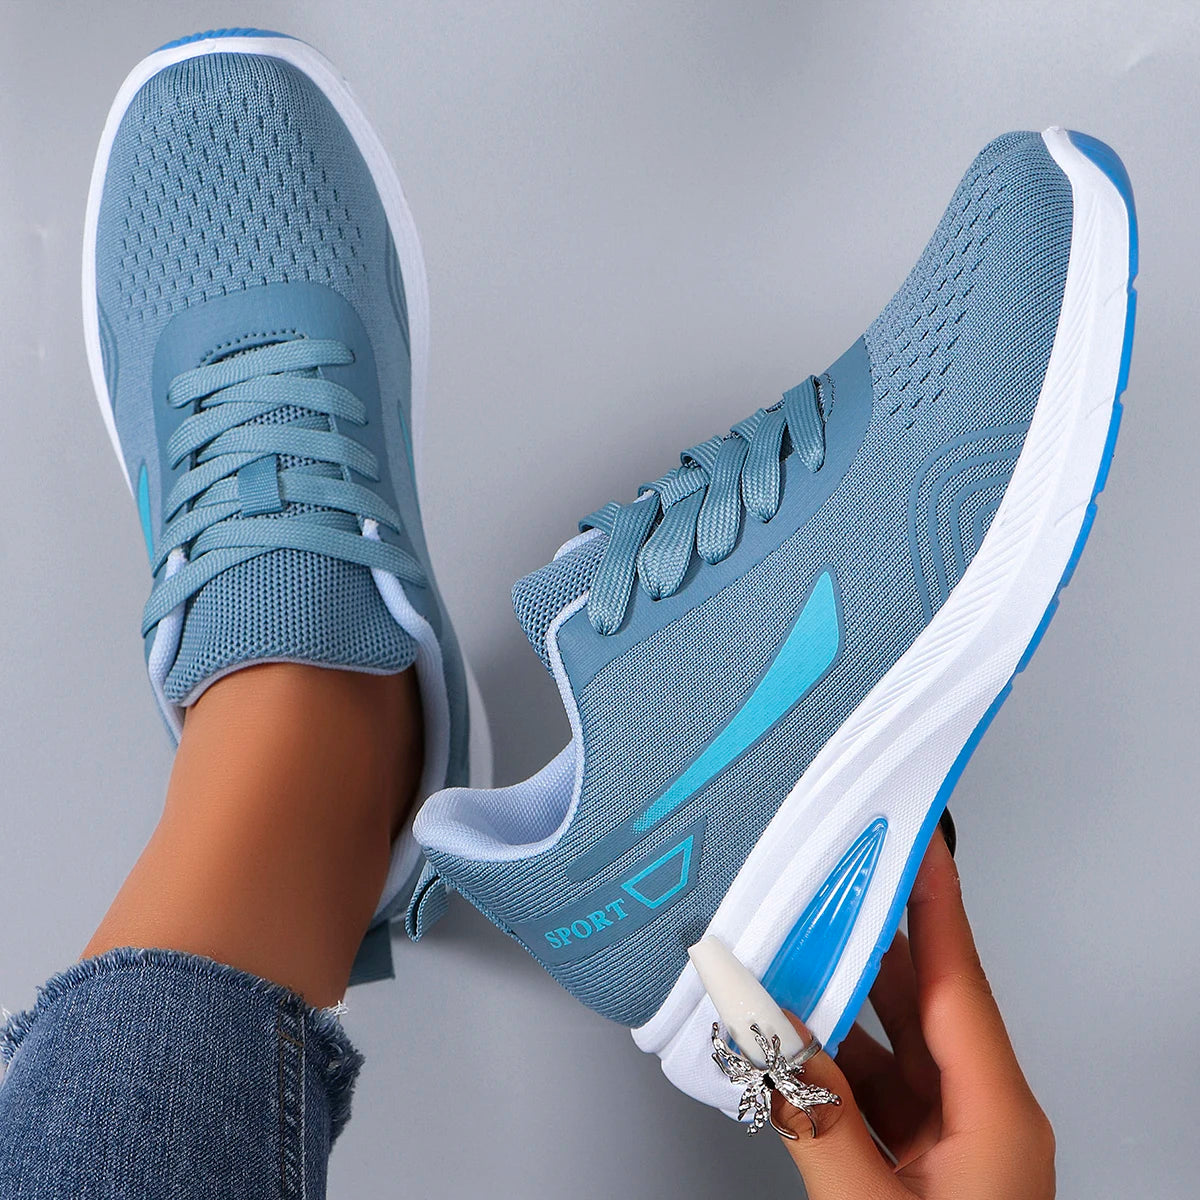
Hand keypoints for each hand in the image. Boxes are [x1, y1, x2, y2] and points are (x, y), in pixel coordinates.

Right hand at [774, 830, 1054, 1198]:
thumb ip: (818, 1121)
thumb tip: (770, 1039)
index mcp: (998, 1118)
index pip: (958, 979)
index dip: (932, 899)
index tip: (913, 838)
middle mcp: (983, 1119)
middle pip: (919, 1000)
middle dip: (859, 943)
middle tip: (818, 888)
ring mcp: (954, 1144)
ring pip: (888, 1044)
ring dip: (830, 1008)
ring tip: (776, 965)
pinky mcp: (924, 1168)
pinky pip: (873, 1088)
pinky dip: (826, 1063)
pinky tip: (784, 1046)